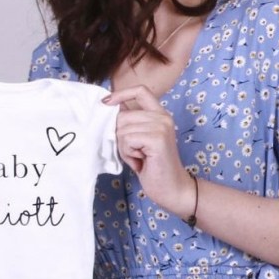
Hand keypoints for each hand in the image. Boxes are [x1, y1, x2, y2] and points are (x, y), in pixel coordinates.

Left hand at [104, 85, 193, 216]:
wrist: (171, 188)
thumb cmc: (152, 166)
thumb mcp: (140, 139)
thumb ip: (130, 124)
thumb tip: (108, 108)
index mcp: (160, 114)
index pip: (140, 91)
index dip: (121, 94)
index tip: (106, 103)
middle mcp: (163, 117)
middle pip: (123, 115)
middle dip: (120, 136)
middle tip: (134, 152)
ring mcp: (161, 127)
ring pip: (122, 129)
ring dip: (124, 148)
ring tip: (139, 157)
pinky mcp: (157, 139)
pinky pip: (127, 140)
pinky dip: (128, 153)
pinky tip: (141, 161)